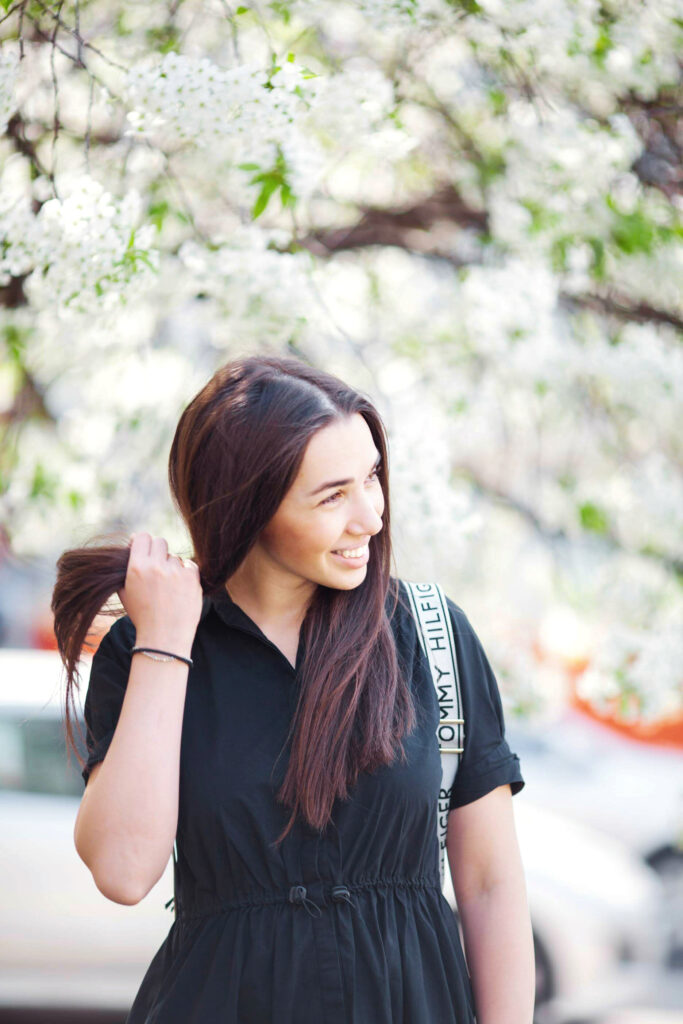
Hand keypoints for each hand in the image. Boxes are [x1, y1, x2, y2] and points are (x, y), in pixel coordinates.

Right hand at [117, 533, 202, 653]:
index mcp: (136, 567)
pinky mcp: (192, 577)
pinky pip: (189, 565)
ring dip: (172, 567)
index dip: (142, 541)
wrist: (164, 637)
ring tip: (168, 587)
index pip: (142, 537)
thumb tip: (132, 548)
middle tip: (157, 566)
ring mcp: (175, 571)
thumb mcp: (125, 593)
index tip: (144, 548)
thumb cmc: (142, 617)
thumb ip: (128, 570)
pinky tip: (180, 587)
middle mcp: (156, 566)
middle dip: (158, 552)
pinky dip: (185, 573)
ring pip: (174, 557)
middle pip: (160, 542)